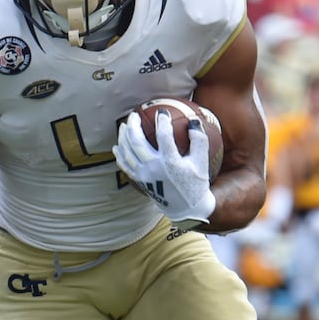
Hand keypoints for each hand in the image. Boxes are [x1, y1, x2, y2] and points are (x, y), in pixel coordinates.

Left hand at [113, 111, 214, 228]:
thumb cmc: (195, 183)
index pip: (163, 136)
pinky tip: (117, 146)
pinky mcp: (140, 181)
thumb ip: (199, 140)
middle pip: (137, 142)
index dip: (162, 121)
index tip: (162, 112)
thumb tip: (193, 121)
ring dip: (123, 137)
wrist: (185, 208)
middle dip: (133, 126)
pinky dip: (119, 155)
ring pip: (127, 152)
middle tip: (134, 115)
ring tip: (125, 126)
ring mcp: (144, 175)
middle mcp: (154, 168)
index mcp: (170, 162)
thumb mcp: (201, 162)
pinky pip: (125, 166)